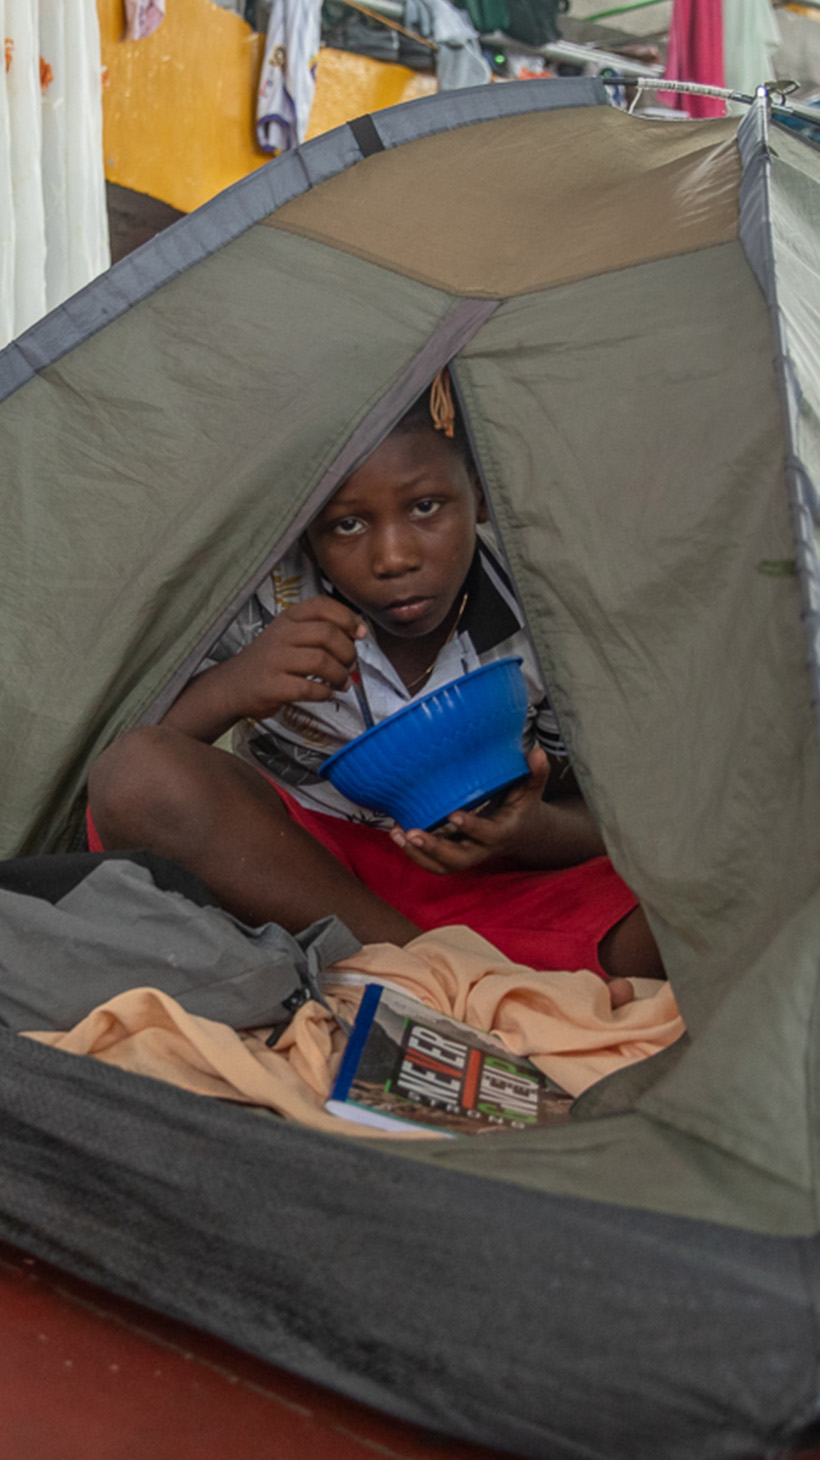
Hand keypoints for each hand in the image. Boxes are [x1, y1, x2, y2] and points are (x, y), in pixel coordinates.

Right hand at [223, 597, 366, 720]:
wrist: (232, 686)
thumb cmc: (269, 661)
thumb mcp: (289, 636)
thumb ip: (319, 632)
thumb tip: (357, 637)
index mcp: (288, 618)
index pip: (322, 605)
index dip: (347, 617)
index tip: (360, 633)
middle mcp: (280, 635)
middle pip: (327, 634)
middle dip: (348, 652)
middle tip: (351, 666)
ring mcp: (275, 660)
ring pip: (321, 661)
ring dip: (340, 675)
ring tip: (341, 683)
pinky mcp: (272, 686)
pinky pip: (309, 689)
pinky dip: (325, 694)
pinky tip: (326, 694)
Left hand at [389, 746, 550, 874]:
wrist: (522, 834)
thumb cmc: (522, 807)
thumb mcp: (530, 791)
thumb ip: (535, 774)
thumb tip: (538, 752)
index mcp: (501, 833)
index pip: (487, 834)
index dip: (471, 828)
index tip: (453, 814)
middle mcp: (482, 849)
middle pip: (458, 860)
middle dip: (434, 850)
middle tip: (413, 834)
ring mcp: (466, 853)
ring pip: (441, 865)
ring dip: (416, 854)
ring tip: (397, 834)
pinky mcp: (452, 852)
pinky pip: (432, 860)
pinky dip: (413, 851)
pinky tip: (396, 833)